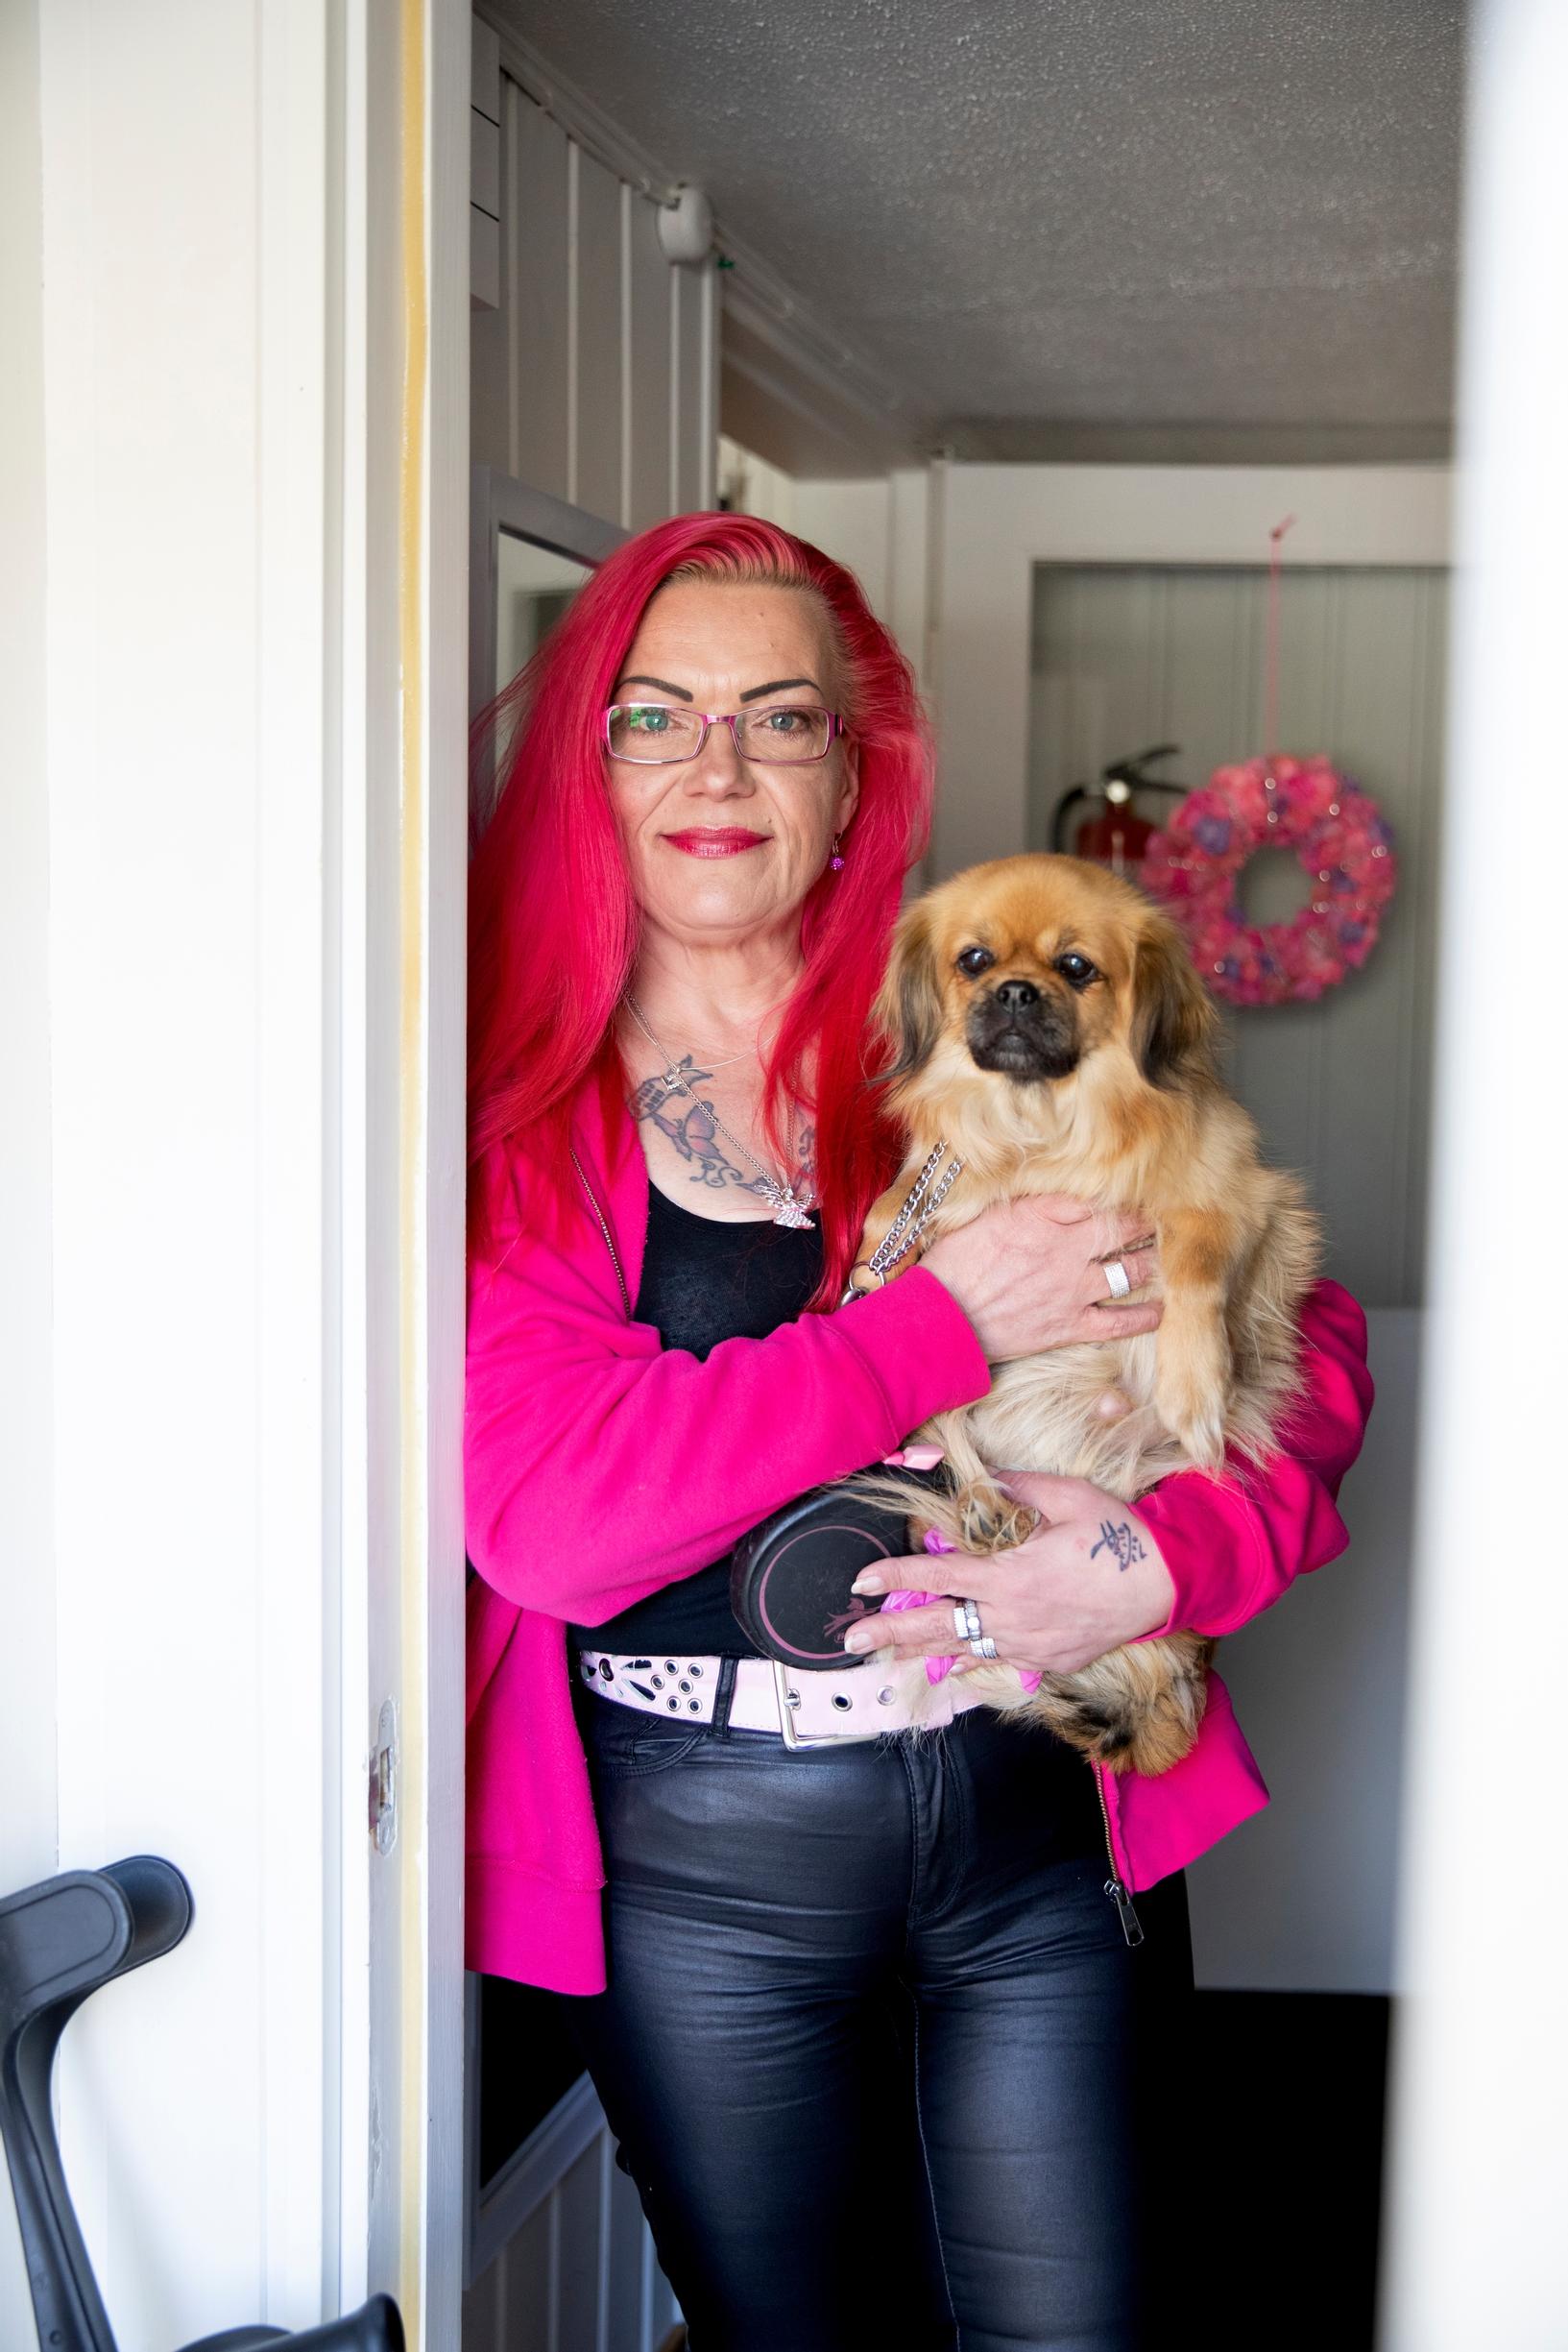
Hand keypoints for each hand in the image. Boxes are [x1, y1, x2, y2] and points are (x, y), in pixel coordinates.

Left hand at [839, 1473, 1176, 1674]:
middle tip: (849, 1640)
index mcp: (1009, 1575)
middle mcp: (1011, 1616)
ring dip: (919, 1650)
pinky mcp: (1047, 1660)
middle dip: (889, 1632)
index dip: (895, 1578)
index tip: (862, 1581)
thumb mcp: (1068, 1497)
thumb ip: (1019, 1487)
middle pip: (937, 1625)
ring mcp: (1028, 1644)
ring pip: (961, 1649)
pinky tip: (947, 1664)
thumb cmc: (1118, 1537)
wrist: (1165, 1585)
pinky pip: (996, 1660)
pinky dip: (967, 1660)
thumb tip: (985, 1476)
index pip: (937, 1577)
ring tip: (882, 1658)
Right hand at [920, 1196, 1160, 1361]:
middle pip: (1124, 1229)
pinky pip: (1121, 1321)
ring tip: (1163, 1256)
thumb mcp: (986, 1217)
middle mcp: (1066, 1249)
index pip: (1096, 1197)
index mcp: (1042, 1216)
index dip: (1118, 1194)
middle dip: (1146, 1222)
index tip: (1130, 1191)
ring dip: (1153, 1262)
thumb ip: (1027, 1205)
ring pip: (1132, 1270)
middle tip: (1160, 1218)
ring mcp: (1073, 1289)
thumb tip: (1055, 1192)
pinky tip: (1160, 1309)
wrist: (940, 1318)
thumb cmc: (954, 1264)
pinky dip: (1146, 1316)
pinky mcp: (1071, 1325)